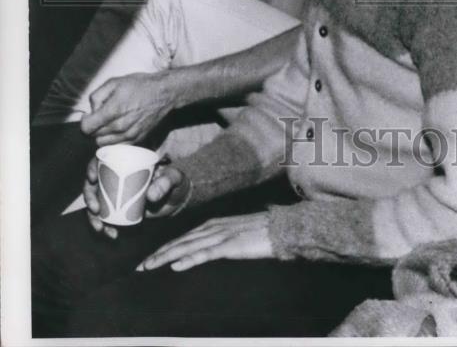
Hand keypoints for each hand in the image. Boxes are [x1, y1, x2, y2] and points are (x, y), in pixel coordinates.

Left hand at [81, 71, 178, 145]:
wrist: (164, 93)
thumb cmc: (140, 85)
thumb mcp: (114, 81)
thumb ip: (96, 96)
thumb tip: (91, 111)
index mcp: (113, 110)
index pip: (86, 128)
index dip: (85, 120)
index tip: (90, 115)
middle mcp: (120, 126)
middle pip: (94, 135)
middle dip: (95, 126)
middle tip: (104, 115)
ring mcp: (129, 134)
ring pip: (103, 143)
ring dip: (103, 134)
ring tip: (111, 122)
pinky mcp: (137, 139)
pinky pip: (116, 146)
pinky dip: (113, 140)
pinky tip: (118, 129)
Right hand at [84, 156, 190, 239]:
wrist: (178, 199)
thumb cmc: (176, 182)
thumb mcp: (174, 178)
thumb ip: (166, 182)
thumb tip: (150, 196)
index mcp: (128, 161)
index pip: (104, 159)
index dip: (92, 166)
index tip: (92, 178)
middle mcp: (117, 176)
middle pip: (94, 183)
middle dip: (89, 197)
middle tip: (95, 209)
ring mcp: (116, 192)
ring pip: (96, 202)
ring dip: (93, 216)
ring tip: (100, 228)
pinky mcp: (118, 207)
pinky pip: (105, 215)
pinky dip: (104, 225)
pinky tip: (110, 233)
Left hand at [137, 213, 273, 271]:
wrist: (283, 228)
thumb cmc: (262, 233)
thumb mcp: (236, 234)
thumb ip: (219, 241)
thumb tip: (204, 251)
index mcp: (214, 224)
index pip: (183, 238)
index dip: (164, 249)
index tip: (148, 260)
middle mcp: (214, 227)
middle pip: (180, 241)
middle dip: (158, 254)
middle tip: (140, 266)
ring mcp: (222, 235)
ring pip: (187, 246)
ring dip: (166, 257)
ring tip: (149, 266)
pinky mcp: (231, 245)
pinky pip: (206, 253)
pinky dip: (189, 258)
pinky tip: (177, 265)